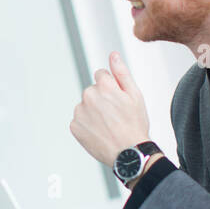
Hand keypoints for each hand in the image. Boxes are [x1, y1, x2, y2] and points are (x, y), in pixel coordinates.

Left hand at [70, 51, 149, 165]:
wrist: (128, 153)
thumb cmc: (134, 125)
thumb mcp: (135, 95)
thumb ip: (121, 72)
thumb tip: (113, 55)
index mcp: (104, 86)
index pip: (101, 75)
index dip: (112, 87)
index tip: (118, 100)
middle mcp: (88, 96)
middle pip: (93, 90)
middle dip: (102, 99)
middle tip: (115, 115)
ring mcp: (80, 112)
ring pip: (86, 106)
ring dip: (94, 112)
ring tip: (109, 125)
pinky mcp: (74, 126)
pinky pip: (80, 120)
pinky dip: (88, 125)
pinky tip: (100, 132)